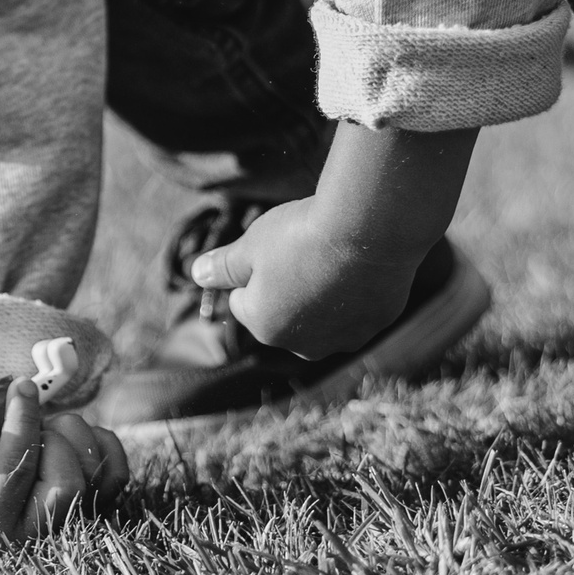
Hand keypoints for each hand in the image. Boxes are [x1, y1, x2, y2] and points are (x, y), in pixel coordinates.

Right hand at [0, 379, 127, 553]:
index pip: (15, 474)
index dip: (21, 423)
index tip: (21, 386)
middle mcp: (30, 540)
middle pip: (68, 487)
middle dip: (51, 438)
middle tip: (30, 420)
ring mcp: (66, 529)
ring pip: (94, 477)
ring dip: (72, 435)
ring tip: (41, 430)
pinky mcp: (94, 513)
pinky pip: (116, 473)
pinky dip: (98, 442)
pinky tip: (66, 438)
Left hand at [187, 194, 426, 358]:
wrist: (367, 230)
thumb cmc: (301, 235)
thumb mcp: (251, 244)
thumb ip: (222, 266)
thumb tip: (197, 274)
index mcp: (264, 326)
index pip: (244, 302)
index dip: (253, 270)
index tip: (270, 247)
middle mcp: (303, 345)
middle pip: (284, 313)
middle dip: (287, 288)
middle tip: (302, 249)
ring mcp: (344, 338)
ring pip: (322, 315)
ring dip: (322, 294)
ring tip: (333, 255)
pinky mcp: (376, 324)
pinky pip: (358, 308)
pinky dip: (355, 291)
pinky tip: (359, 263)